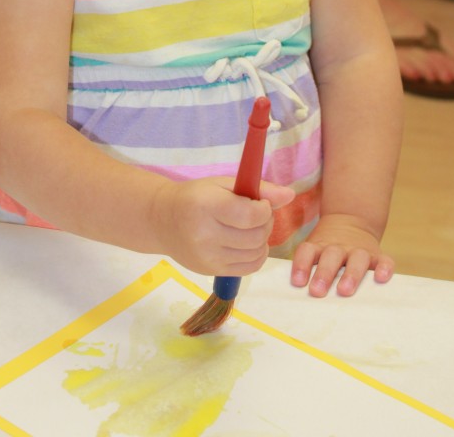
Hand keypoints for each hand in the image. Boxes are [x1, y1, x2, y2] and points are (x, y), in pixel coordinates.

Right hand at [155, 177, 294, 276]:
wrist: (162, 220)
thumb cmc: (195, 196)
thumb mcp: (223, 183)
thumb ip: (258, 188)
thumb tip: (290, 196)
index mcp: (206, 206)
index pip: (249, 215)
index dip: (265, 209)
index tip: (261, 202)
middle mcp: (204, 234)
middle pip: (255, 236)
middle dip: (266, 223)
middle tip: (259, 213)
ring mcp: (207, 257)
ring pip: (255, 253)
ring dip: (262, 239)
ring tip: (251, 227)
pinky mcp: (211, 271)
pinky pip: (248, 268)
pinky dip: (255, 254)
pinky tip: (247, 242)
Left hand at [290, 213, 394, 296]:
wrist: (350, 222)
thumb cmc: (327, 250)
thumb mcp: (315, 251)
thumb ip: (308, 269)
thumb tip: (297, 299)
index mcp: (319, 246)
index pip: (307, 251)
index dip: (301, 265)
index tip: (298, 282)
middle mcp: (339, 247)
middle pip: (331, 256)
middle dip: (324, 274)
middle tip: (317, 291)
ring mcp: (359, 250)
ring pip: (357, 258)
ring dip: (351, 274)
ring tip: (344, 291)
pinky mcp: (377, 256)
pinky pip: (384, 260)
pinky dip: (384, 268)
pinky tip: (381, 278)